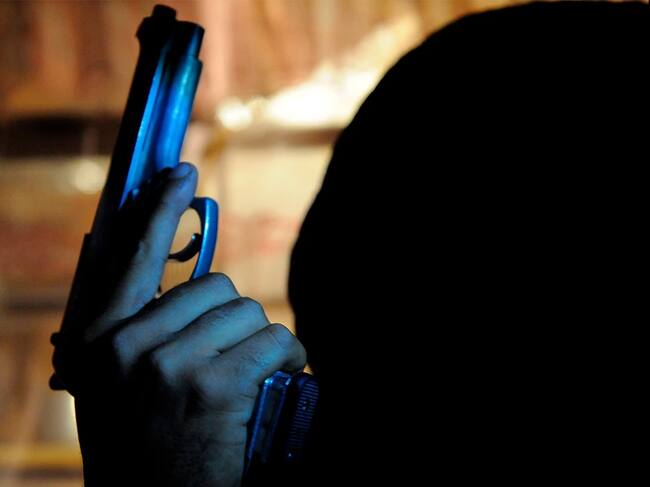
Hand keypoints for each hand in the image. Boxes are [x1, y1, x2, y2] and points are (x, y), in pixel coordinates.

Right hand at [51, 163, 305, 485]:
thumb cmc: (146, 446)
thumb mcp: (119, 387)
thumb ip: (138, 334)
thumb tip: (175, 289)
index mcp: (98, 342)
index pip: (130, 259)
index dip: (157, 211)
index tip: (181, 173)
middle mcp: (125, 347)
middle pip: (212, 287)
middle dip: (235, 318)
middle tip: (233, 356)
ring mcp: (167, 366)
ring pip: (247, 312)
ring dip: (262, 341)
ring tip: (251, 376)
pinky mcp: (212, 387)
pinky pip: (272, 341)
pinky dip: (288, 358)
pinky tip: (277, 381)